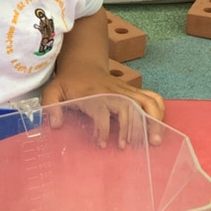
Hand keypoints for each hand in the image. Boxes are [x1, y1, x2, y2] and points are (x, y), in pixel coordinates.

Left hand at [41, 66, 164, 148]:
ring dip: (155, 119)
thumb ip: (51, 106)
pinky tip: (159, 126)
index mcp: (92, 94)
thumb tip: (55, 125)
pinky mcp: (134, 92)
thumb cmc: (68, 83)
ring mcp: (126, 91)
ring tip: (155, 140)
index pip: (101, 111)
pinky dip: (160, 110)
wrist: (83, 64)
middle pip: (130, 106)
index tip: (102, 144)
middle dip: (135, 126)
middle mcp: (112, 92)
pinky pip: (152, 97)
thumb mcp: (53, 91)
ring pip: (147, 101)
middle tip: (135, 146)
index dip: (102, 128)